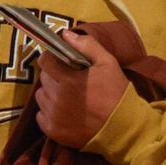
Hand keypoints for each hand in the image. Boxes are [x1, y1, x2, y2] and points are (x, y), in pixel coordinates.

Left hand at [34, 30, 129, 147]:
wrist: (124, 128)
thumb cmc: (116, 93)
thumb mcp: (108, 63)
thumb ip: (86, 46)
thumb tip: (65, 33)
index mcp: (68, 80)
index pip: (45, 62)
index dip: (52, 59)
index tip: (60, 62)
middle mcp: (57, 99)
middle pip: (43, 79)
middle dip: (53, 76)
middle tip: (68, 80)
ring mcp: (54, 116)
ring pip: (40, 97)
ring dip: (49, 93)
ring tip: (66, 96)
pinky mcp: (53, 131)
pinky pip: (41, 116)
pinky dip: (48, 112)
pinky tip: (64, 111)